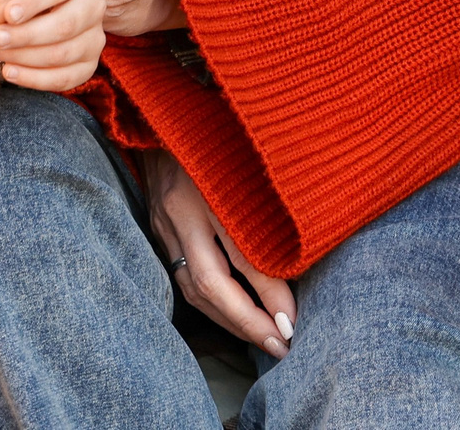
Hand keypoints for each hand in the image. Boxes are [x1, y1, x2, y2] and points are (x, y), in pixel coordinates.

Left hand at [0, 0, 104, 91]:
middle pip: (64, 26)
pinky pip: (64, 79)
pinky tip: (9, 71)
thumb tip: (5, 19)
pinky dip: (34, 79)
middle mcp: (92, 5)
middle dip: (25, 36)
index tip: (8, 15)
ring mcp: (94, 37)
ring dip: (24, 58)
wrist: (32, 14)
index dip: (32, 3)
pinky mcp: (89, 65)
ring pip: (62, 55)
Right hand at [143, 148, 293, 360]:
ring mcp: (164, 226)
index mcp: (206, 187)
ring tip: (264, 340)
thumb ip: (271, 201)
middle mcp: (180, 213)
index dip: (268, 291)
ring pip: (193, 289)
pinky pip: (184, 280)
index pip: (240, 253)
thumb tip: (301, 254)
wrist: (159, 114)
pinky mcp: (158, 233)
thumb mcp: (246, 158)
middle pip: (210, 283)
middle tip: (281, 345)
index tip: (293, 320)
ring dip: (229, 321)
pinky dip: (212, 305)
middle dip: (247, 321)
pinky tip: (235, 318)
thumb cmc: (218, 131)